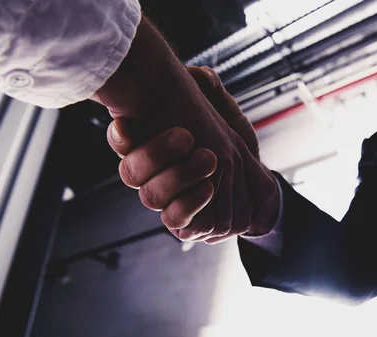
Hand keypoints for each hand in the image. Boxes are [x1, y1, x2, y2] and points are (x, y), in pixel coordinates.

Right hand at [91, 16, 276, 242]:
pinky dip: (191, 203)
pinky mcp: (183, 221)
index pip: (122, 140)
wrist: (255, 184)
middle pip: (131, 172)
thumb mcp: (226, 114)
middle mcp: (153, 175)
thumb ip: (211, 93)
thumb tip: (199, 75)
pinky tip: (208, 187)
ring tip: (209, 158)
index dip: (121, 135)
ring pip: (150, 196)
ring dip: (179, 176)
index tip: (127, 123)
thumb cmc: (233, 147)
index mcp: (152, 145)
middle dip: (156, 153)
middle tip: (187, 136)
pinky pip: (175, 220)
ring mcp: (167, 200)